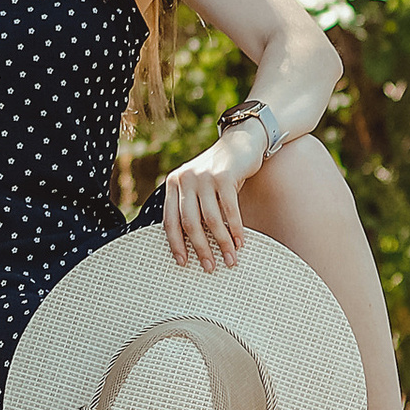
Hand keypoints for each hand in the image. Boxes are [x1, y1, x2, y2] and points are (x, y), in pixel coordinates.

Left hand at [158, 128, 260, 269]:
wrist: (240, 142)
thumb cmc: (218, 170)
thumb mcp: (197, 184)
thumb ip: (190, 205)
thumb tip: (189, 243)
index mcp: (173, 183)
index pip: (169, 220)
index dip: (175, 244)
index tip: (183, 263)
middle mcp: (184, 179)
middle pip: (189, 223)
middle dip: (200, 248)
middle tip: (209, 267)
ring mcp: (204, 177)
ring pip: (211, 219)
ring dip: (222, 243)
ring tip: (230, 259)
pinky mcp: (225, 176)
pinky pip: (230, 210)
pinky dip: (235, 229)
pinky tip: (241, 242)